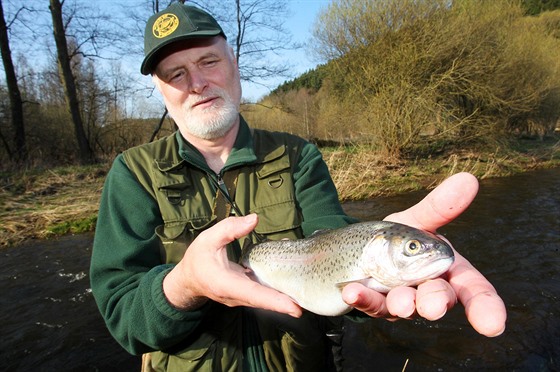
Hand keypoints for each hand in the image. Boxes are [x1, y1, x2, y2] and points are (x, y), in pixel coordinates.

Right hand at [163, 214, 301, 316]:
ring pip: (266, 300)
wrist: (188, 279)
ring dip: (285, 297)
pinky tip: (292, 279)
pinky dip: (278, 291)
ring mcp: (242, 298)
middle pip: (266, 301)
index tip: (295, 308)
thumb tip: (254, 219)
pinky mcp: (246, 295)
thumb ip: (230, 228)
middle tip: (310, 302)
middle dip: (288, 303)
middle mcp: (236, 296)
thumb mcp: (208, 238)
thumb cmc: (197, 258)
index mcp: (227, 284)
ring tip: (306, 290)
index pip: (255, 295)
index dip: (275, 301)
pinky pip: (264, 295)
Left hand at [342, 172, 506, 336]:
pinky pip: (370, 303)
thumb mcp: (418, 221)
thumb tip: (469, 179)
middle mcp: (428, 290)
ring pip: (405, 306)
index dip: (486, 307)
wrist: (365, 248)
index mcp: (448, 270)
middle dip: (436, 302)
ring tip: (399, 303)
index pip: (473, 291)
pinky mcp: (376, 303)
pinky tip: (351, 291)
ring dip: (401, 304)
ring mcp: (402, 300)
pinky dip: (362, 298)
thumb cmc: (401, 239)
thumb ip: (440, 207)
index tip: (493, 325)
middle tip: (432, 306)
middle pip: (439, 300)